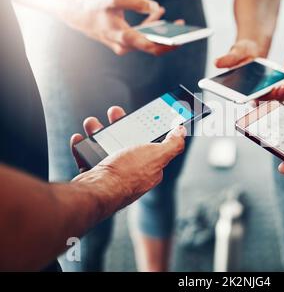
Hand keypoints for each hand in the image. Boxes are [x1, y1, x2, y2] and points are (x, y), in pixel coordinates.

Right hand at [62, 0, 178, 55]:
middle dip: (170, 39)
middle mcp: (124, 46)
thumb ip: (137, 2)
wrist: (76, 16)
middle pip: (152, 47)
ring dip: (161, 32)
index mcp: (123, 37)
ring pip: (147, 42)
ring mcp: (124, 46)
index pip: (151, 46)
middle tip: (184, 31)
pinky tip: (159, 14)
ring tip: (178, 22)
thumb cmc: (94, 6)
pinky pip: (141, 37)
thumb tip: (156, 7)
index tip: (181, 40)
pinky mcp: (123, 42)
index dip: (168, 45)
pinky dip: (150, 27)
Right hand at [71, 106, 185, 204]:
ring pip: (105, 147)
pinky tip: (80, 139)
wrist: (97, 191)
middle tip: (114, 113)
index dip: (146, 128)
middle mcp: (131, 171)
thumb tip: (181, 132)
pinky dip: (83, 146)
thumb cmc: (127, 174)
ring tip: (93, 123)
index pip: (151, 143)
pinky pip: (87, 157)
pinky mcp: (94, 176)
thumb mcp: (157, 155)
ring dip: (98, 132)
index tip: (140, 115)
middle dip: (120, 125)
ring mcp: (112, 174)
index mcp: (149, 166)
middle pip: (127, 142)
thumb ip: (172, 144)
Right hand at [216, 40, 283, 102]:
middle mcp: (257, 93)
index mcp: (244, 91)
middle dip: (279, 96)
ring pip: (280, 94)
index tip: (269, 94)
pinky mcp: (278, 83)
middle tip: (283, 87)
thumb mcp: (235, 53)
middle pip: (269, 100)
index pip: (253, 100)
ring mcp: (268, 89)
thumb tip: (216, 62)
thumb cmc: (241, 54)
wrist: (250, 47)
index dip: (263, 101)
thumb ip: (228, 59)